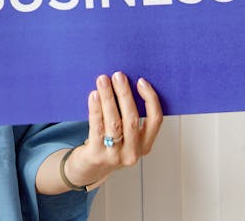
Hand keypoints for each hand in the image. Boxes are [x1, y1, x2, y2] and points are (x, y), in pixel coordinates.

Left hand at [64, 72, 163, 187]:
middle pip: (133, 119)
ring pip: (114, 122)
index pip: (156, 120)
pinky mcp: (97, 155)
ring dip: (108, 98)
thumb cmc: (109, 146)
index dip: (150, 99)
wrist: (88, 169)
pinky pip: (97, 128)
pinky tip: (94, 95)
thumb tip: (126, 84)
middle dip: (125, 94)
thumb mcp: (126, 136)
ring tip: (103, 80)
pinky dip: (96, 109)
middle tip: (118, 76)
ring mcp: (115, 156)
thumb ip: (129, 116)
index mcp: (145, 146)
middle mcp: (133, 152)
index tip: (141, 81)